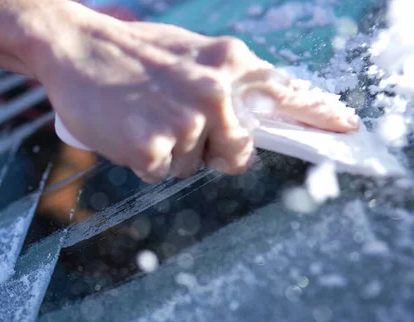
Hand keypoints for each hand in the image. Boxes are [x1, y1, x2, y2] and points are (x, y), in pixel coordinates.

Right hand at [29, 3, 359, 182]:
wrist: (75, 47)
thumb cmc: (131, 54)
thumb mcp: (189, 54)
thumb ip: (226, 80)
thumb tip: (249, 117)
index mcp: (229, 63)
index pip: (287, 95)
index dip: (318, 116)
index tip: (346, 128)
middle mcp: (216, 92)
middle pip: (238, 153)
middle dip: (212, 150)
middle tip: (177, 124)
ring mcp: (186, 122)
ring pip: (192, 165)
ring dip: (171, 152)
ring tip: (144, 117)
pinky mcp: (153, 148)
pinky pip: (159, 172)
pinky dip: (142, 159)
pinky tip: (127, 130)